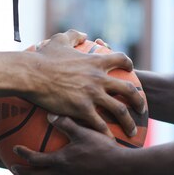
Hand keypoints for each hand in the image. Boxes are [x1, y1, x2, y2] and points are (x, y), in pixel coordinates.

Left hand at [13, 114, 123, 174]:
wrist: (120, 168)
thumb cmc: (101, 148)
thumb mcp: (83, 132)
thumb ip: (66, 123)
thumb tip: (50, 114)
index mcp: (60, 161)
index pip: (34, 159)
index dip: (23, 154)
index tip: (15, 149)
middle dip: (23, 172)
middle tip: (14, 168)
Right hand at [24, 30, 145, 137]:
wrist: (31, 75)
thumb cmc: (42, 57)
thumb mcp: (59, 40)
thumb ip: (74, 35)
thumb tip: (84, 34)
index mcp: (96, 62)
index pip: (121, 59)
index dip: (128, 64)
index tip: (131, 70)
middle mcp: (99, 78)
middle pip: (128, 89)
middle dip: (139, 100)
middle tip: (142, 109)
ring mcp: (92, 94)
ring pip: (119, 110)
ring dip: (128, 122)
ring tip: (132, 131)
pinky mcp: (82, 109)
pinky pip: (99, 124)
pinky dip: (107, 133)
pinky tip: (109, 141)